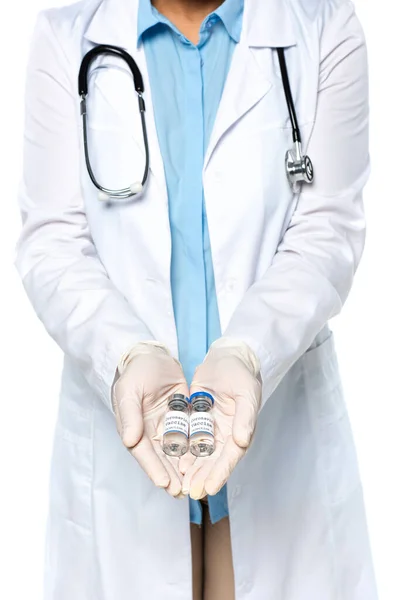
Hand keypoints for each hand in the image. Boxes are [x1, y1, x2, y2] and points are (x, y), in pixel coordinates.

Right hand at [112, 341, 188, 496]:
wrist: (150, 354)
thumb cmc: (136, 371)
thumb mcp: (129, 390)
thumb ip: (129, 415)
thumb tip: (128, 440)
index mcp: (133, 427)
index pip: (144, 453)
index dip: (154, 469)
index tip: (165, 483)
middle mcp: (149, 431)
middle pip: (160, 458)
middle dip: (171, 475)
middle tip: (183, 492)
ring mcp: (165, 425)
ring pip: (175, 451)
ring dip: (183, 468)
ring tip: (194, 484)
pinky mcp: (179, 418)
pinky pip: (187, 436)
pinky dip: (193, 449)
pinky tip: (204, 461)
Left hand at [180, 338, 261, 499]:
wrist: (228, 356)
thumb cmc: (240, 373)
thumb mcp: (246, 392)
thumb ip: (246, 417)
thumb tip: (242, 441)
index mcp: (241, 429)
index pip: (230, 456)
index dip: (220, 473)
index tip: (209, 488)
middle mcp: (227, 433)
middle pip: (214, 460)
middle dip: (203, 476)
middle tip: (190, 492)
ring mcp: (212, 427)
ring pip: (201, 453)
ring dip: (193, 469)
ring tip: (181, 484)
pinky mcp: (199, 419)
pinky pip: (190, 438)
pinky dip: (184, 451)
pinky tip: (175, 462)